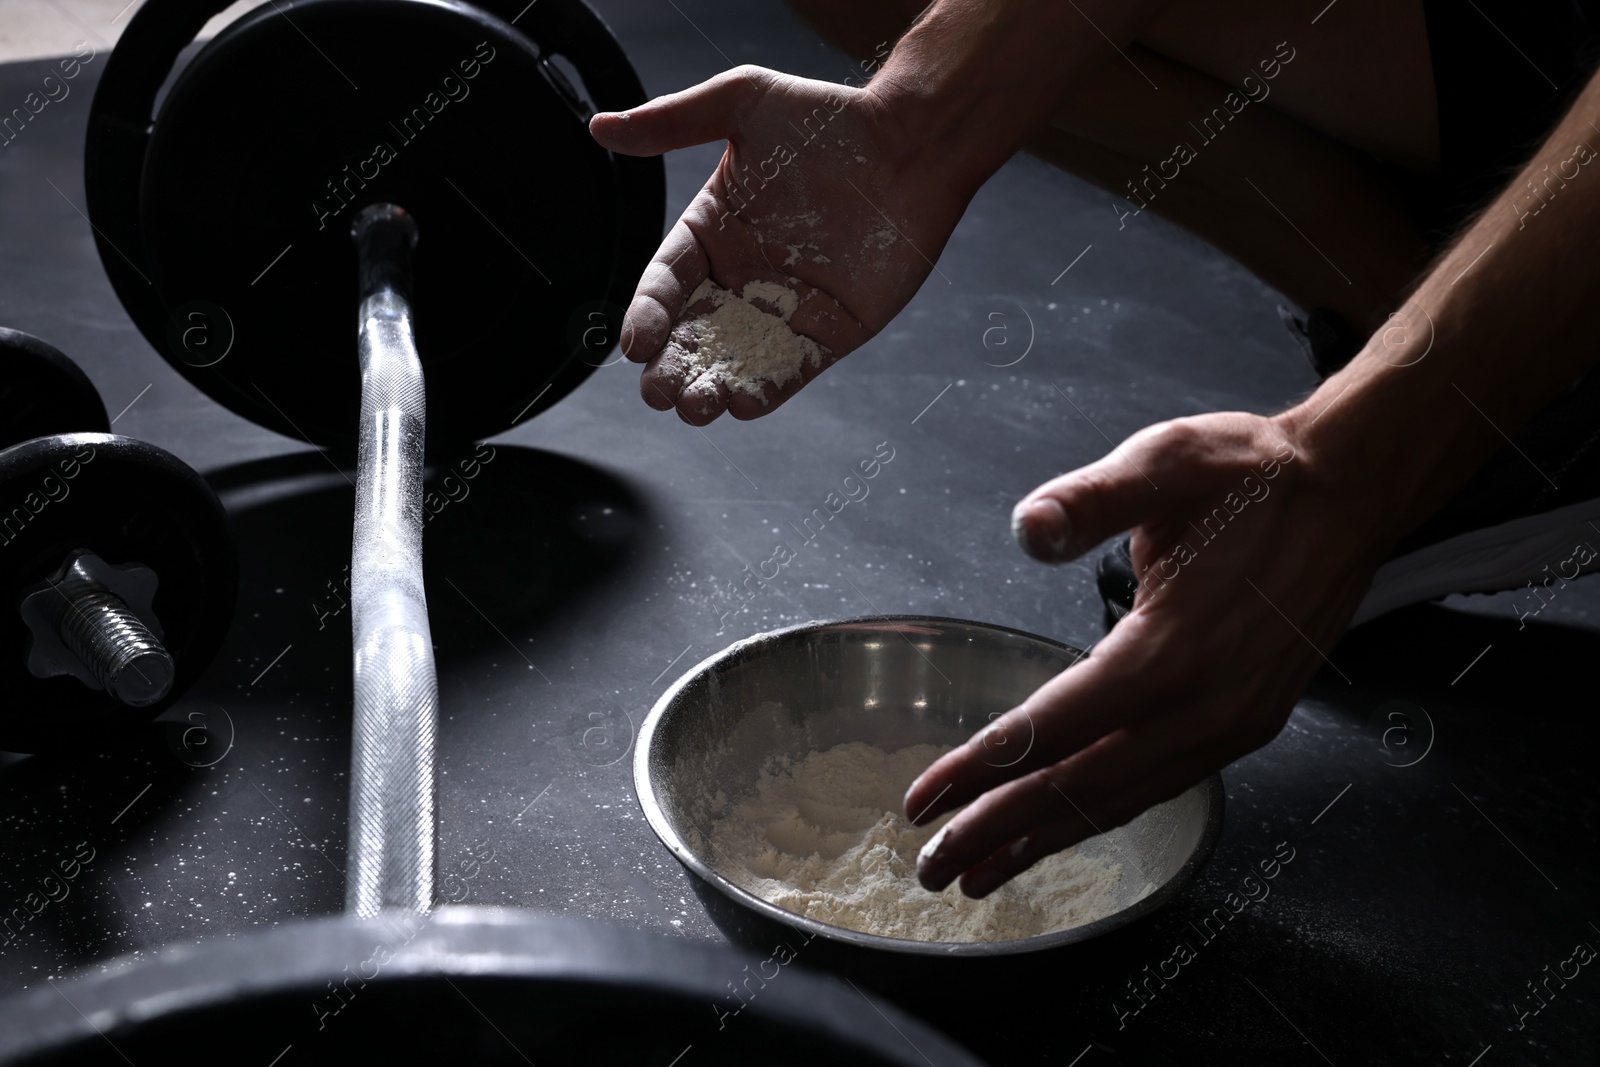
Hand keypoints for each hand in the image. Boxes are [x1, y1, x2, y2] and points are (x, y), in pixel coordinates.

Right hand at [589, 65, 967, 423]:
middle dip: (673, 366)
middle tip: (658, 394)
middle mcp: (740, 277)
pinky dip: (767, 390)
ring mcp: (783, 309)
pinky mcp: (828, 332)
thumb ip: (672, 122)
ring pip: (736, 360)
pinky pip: (790, 369)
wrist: (912, 144)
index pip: (665, 283)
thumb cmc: (829, 118)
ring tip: (696, 407)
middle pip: (693, 333)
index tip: (636, 343)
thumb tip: (599, 127)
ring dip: (712, 387)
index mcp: (710, 233)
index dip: (648, 315)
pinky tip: (743, 405)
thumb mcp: (744, 103)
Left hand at [903, 411, 1385, 897]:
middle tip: (931, 865)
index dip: (983, 769)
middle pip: (1081, 787)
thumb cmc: (1256, 476)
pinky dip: (1102, 815)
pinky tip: (1064, 826)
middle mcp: (1206, 705)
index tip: (925, 800)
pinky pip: (1159, 786)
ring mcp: (1232, 724)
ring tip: (983, 870)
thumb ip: (1091, 501)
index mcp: (1175, 648)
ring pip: (1122, 800)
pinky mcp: (1246, 724)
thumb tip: (1030, 528)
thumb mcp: (1165, 463)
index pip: (1056, 727)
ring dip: (1046, 838)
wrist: (1350, 492)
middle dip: (999, 830)